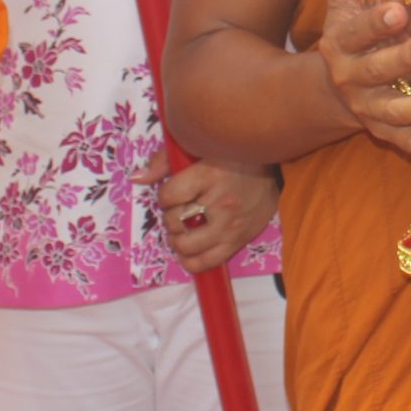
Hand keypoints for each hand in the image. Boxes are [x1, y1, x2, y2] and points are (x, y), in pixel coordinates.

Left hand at [132, 148, 278, 274]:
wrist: (273, 171)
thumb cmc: (232, 157)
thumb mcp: (200, 148)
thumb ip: (165, 161)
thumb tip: (137, 178)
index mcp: (209, 174)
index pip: (167, 196)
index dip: (165, 195)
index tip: (174, 191)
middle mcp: (220, 202)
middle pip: (175, 222)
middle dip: (171, 217)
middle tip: (181, 209)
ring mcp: (230, 225)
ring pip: (186, 245)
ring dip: (178, 238)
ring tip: (185, 228)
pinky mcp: (239, 240)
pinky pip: (207, 262)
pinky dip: (191, 260)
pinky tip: (190, 249)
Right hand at [317, 0, 410, 164]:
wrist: (330, 92)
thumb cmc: (348, 39)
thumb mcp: (341, 7)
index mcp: (341, 44)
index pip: (358, 31)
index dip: (376, 22)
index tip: (399, 8)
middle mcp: (353, 79)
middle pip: (376, 71)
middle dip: (404, 60)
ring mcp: (369, 109)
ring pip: (395, 112)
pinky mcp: (385, 133)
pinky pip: (408, 144)